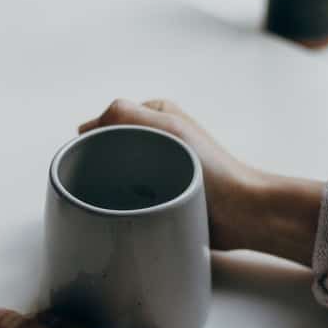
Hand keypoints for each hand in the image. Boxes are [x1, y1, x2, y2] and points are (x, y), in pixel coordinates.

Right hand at [80, 99, 322, 265]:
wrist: (242, 213)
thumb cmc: (213, 169)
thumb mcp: (168, 128)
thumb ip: (125, 114)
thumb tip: (85, 127)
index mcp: (157, 116)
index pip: (108, 121)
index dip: (94, 139)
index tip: (89, 159)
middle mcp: (157, 139)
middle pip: (109, 149)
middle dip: (99, 165)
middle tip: (97, 185)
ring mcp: (159, 169)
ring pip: (116, 176)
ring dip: (110, 188)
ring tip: (112, 201)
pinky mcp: (162, 197)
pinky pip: (130, 198)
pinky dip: (123, 204)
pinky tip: (121, 214)